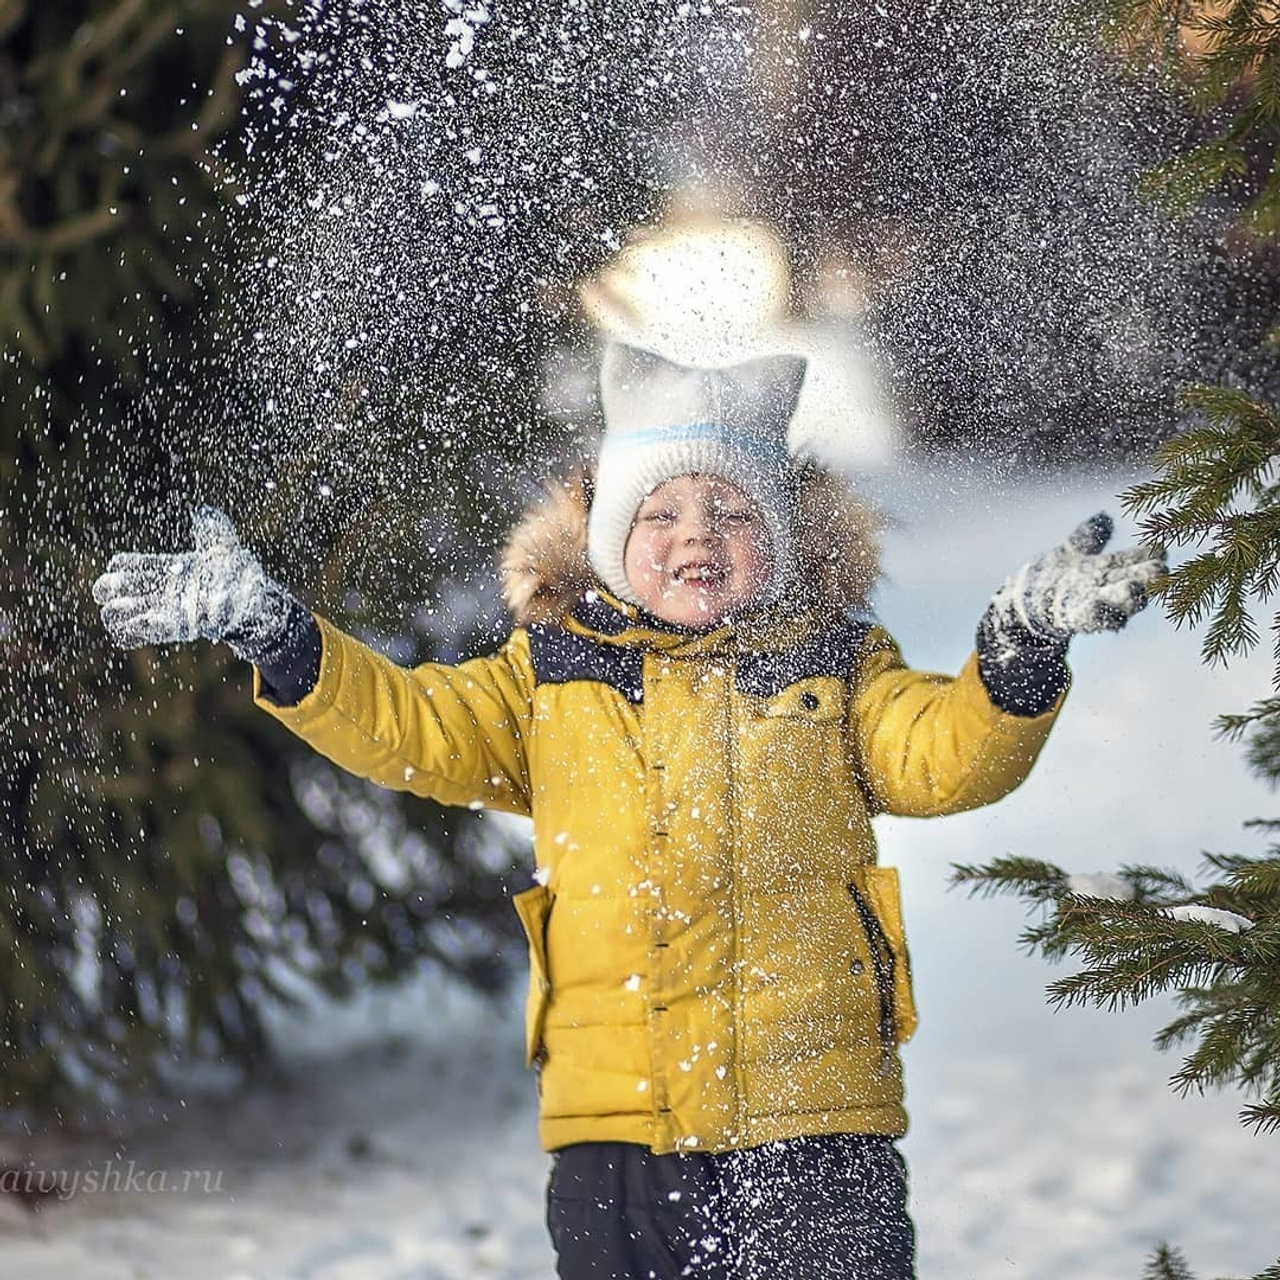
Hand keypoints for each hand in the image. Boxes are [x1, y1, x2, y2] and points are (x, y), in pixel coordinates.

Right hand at [92, 506, 296, 661]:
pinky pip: (138, 636)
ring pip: (117, 617)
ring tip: (133, 607)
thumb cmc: (235, 571)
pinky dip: (137, 630)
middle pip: (110, 590)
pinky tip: (151, 621)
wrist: (252, 601)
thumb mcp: (224, 546)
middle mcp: (156, 590)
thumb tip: (203, 513)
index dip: (119, 565)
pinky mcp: (171, 631)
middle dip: (108, 588)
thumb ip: (214, 528)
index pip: (124, 564)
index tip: (123, 565)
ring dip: (118, 613)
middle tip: (118, 588)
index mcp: (163, 567)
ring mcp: (161, 612)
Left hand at [992, 512, 1166, 641]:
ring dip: (1127, 599)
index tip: (1161, 550)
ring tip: (1134, 589)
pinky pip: (1086, 618)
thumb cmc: (1052, 577)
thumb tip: (1105, 517)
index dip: (1150, 556)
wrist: (1024, 602)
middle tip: (1160, 572)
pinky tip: (1097, 605)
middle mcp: (1105, 589)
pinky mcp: (1071, 618)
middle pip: (1134, 583)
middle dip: (1147, 579)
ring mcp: (1090, 604)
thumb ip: (1087, 537)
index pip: (1135, 560)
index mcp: (1108, 570)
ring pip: (1116, 604)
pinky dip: (1094, 614)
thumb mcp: (1070, 552)